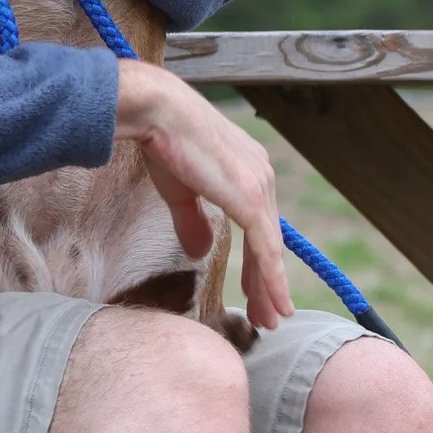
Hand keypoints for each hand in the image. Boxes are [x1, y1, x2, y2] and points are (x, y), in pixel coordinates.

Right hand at [114, 61, 292, 330]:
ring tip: (271, 319)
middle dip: (267, 282)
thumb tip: (200, 251)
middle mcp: (262, 177)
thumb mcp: (180, 191)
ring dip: (271, 288)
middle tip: (268, 316)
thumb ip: (193, 222)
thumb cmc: (164, 143)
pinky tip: (273, 301)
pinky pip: (265, 248)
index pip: (259, 227)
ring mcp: (259, 187)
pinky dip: (270, 278)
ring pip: (270, 250)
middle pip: (269, 241)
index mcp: (249, 171)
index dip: (258, 263)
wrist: (159, 113)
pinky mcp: (249, 199)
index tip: (257, 292)